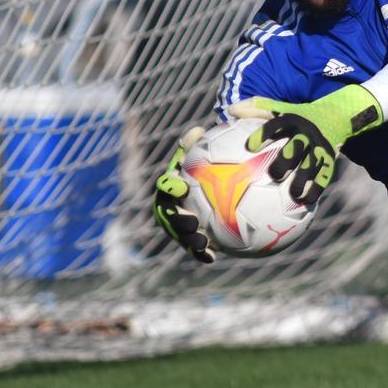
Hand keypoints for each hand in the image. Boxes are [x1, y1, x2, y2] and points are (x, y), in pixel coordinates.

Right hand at [151, 126, 218, 262]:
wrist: (222, 179)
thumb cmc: (216, 160)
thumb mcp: (209, 149)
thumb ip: (201, 143)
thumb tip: (198, 130)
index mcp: (174, 183)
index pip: (166, 184)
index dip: (169, 186)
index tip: (181, 186)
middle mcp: (172, 203)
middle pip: (167, 214)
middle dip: (175, 220)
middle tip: (191, 221)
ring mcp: (180, 221)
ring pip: (178, 233)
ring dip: (187, 240)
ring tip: (203, 242)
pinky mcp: (192, 235)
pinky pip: (194, 246)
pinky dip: (200, 253)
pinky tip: (213, 257)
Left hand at [228, 85, 381, 203]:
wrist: (336, 115)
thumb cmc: (299, 114)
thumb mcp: (280, 107)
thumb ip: (256, 108)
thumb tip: (229, 110)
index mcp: (291, 120)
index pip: (275, 125)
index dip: (263, 134)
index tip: (249, 147)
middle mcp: (306, 133)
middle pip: (296, 147)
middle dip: (286, 161)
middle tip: (274, 174)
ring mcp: (319, 147)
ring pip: (311, 165)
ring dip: (304, 180)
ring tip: (295, 195)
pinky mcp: (329, 158)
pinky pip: (323, 175)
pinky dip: (316, 189)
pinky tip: (307, 202)